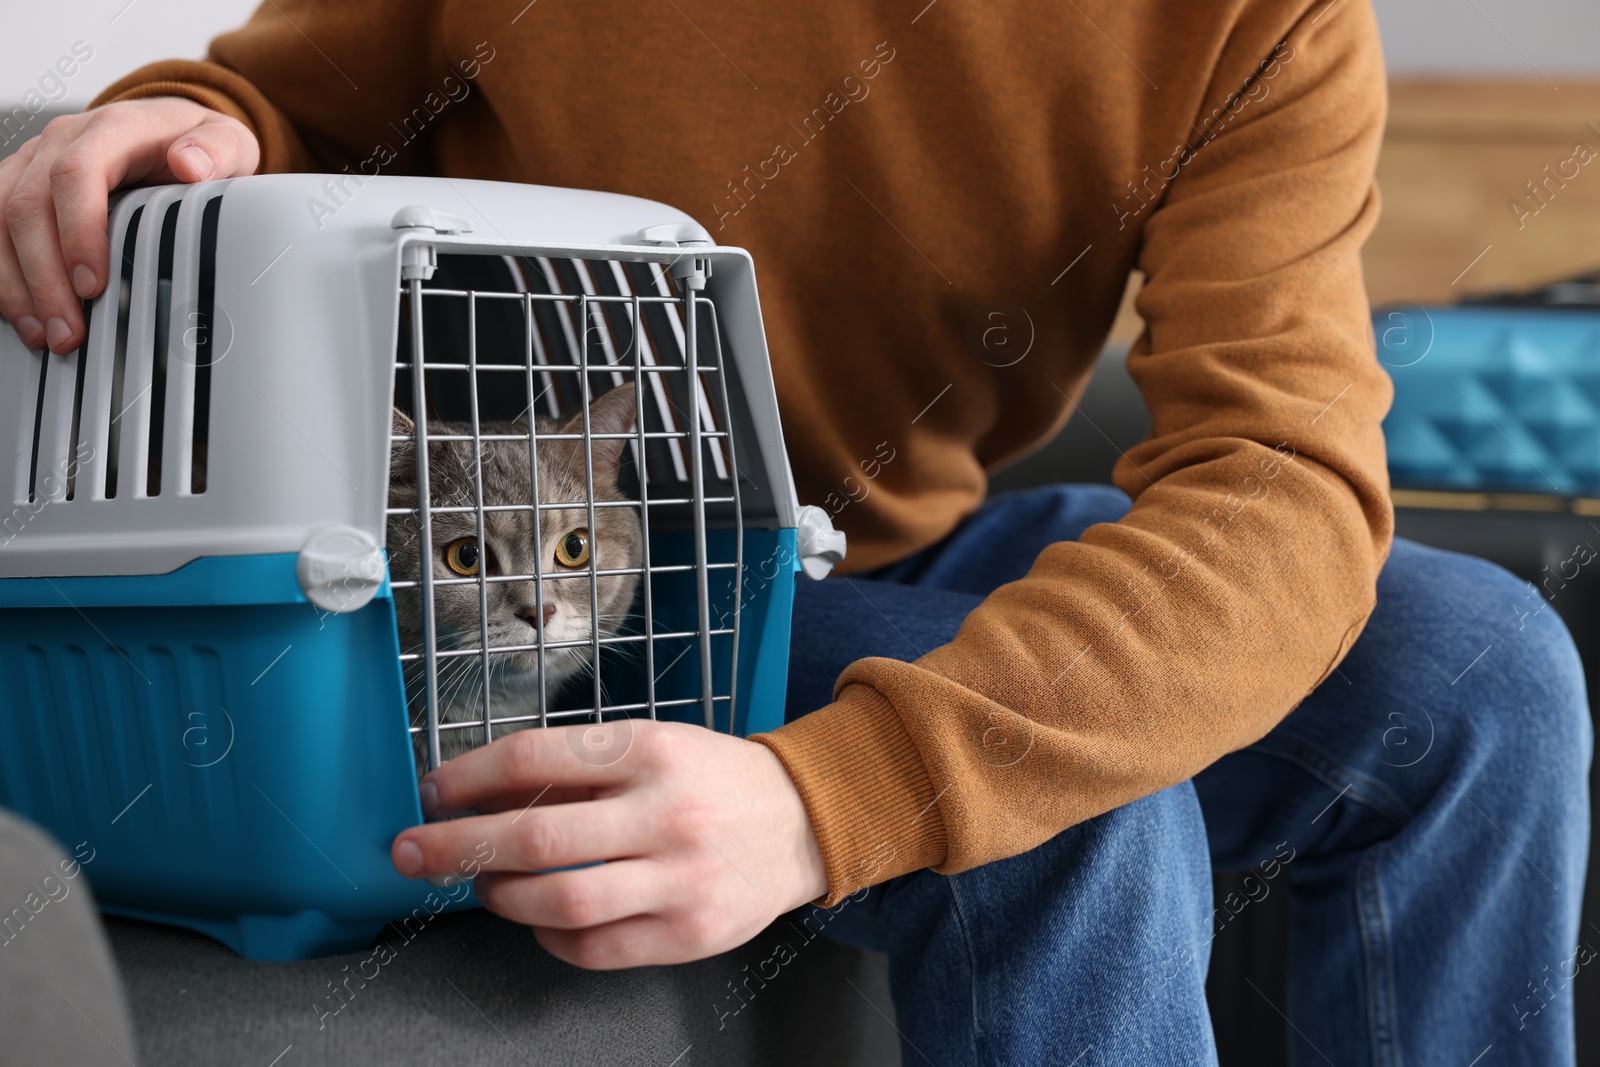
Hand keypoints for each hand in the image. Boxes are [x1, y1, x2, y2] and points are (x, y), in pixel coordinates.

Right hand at [0, 97, 259, 353]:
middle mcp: (60, 141)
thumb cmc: (194, 144)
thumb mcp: (226, 140)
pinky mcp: (15, 185)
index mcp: (110, 130)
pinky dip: (4, 276)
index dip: (78, 230)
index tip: (92, 284)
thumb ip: (216, 150)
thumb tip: (190, 164)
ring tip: (44, 334)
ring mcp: (31, 162)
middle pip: (28, 206)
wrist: (166, 130)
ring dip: (16, 284)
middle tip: (69, 331)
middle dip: (45, 277)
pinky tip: (23, 315)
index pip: (77, 174)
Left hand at [390, 720, 828, 968]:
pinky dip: (551, 936)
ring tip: (484, 887)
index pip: (535, 758)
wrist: (803, 822)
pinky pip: (595, 946)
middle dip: (456, 845)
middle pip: (534, 834)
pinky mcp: (689, 933)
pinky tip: (541, 919)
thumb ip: (576, 769)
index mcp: (650, 750)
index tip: (432, 792)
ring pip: (560, 898)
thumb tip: (482, 792)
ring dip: (500, 896)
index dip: (468, 777)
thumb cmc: (713, 780)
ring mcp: (680, 878)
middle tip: (413, 851)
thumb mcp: (653, 746)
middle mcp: (665, 812)